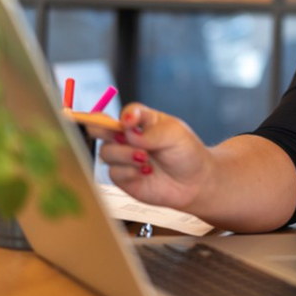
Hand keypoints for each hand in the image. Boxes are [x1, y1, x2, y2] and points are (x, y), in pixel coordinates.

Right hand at [88, 102, 209, 210]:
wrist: (195, 182)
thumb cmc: (186, 153)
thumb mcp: (174, 134)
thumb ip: (150, 131)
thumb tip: (128, 132)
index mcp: (142, 122)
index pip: (125, 113)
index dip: (124, 116)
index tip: (130, 122)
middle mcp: (128, 138)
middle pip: (100, 128)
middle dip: (103, 130)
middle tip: (122, 137)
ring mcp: (124, 157)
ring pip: (106, 151)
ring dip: (124, 154)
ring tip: (145, 159)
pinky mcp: (123, 177)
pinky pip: (113, 172)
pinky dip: (128, 171)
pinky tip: (145, 172)